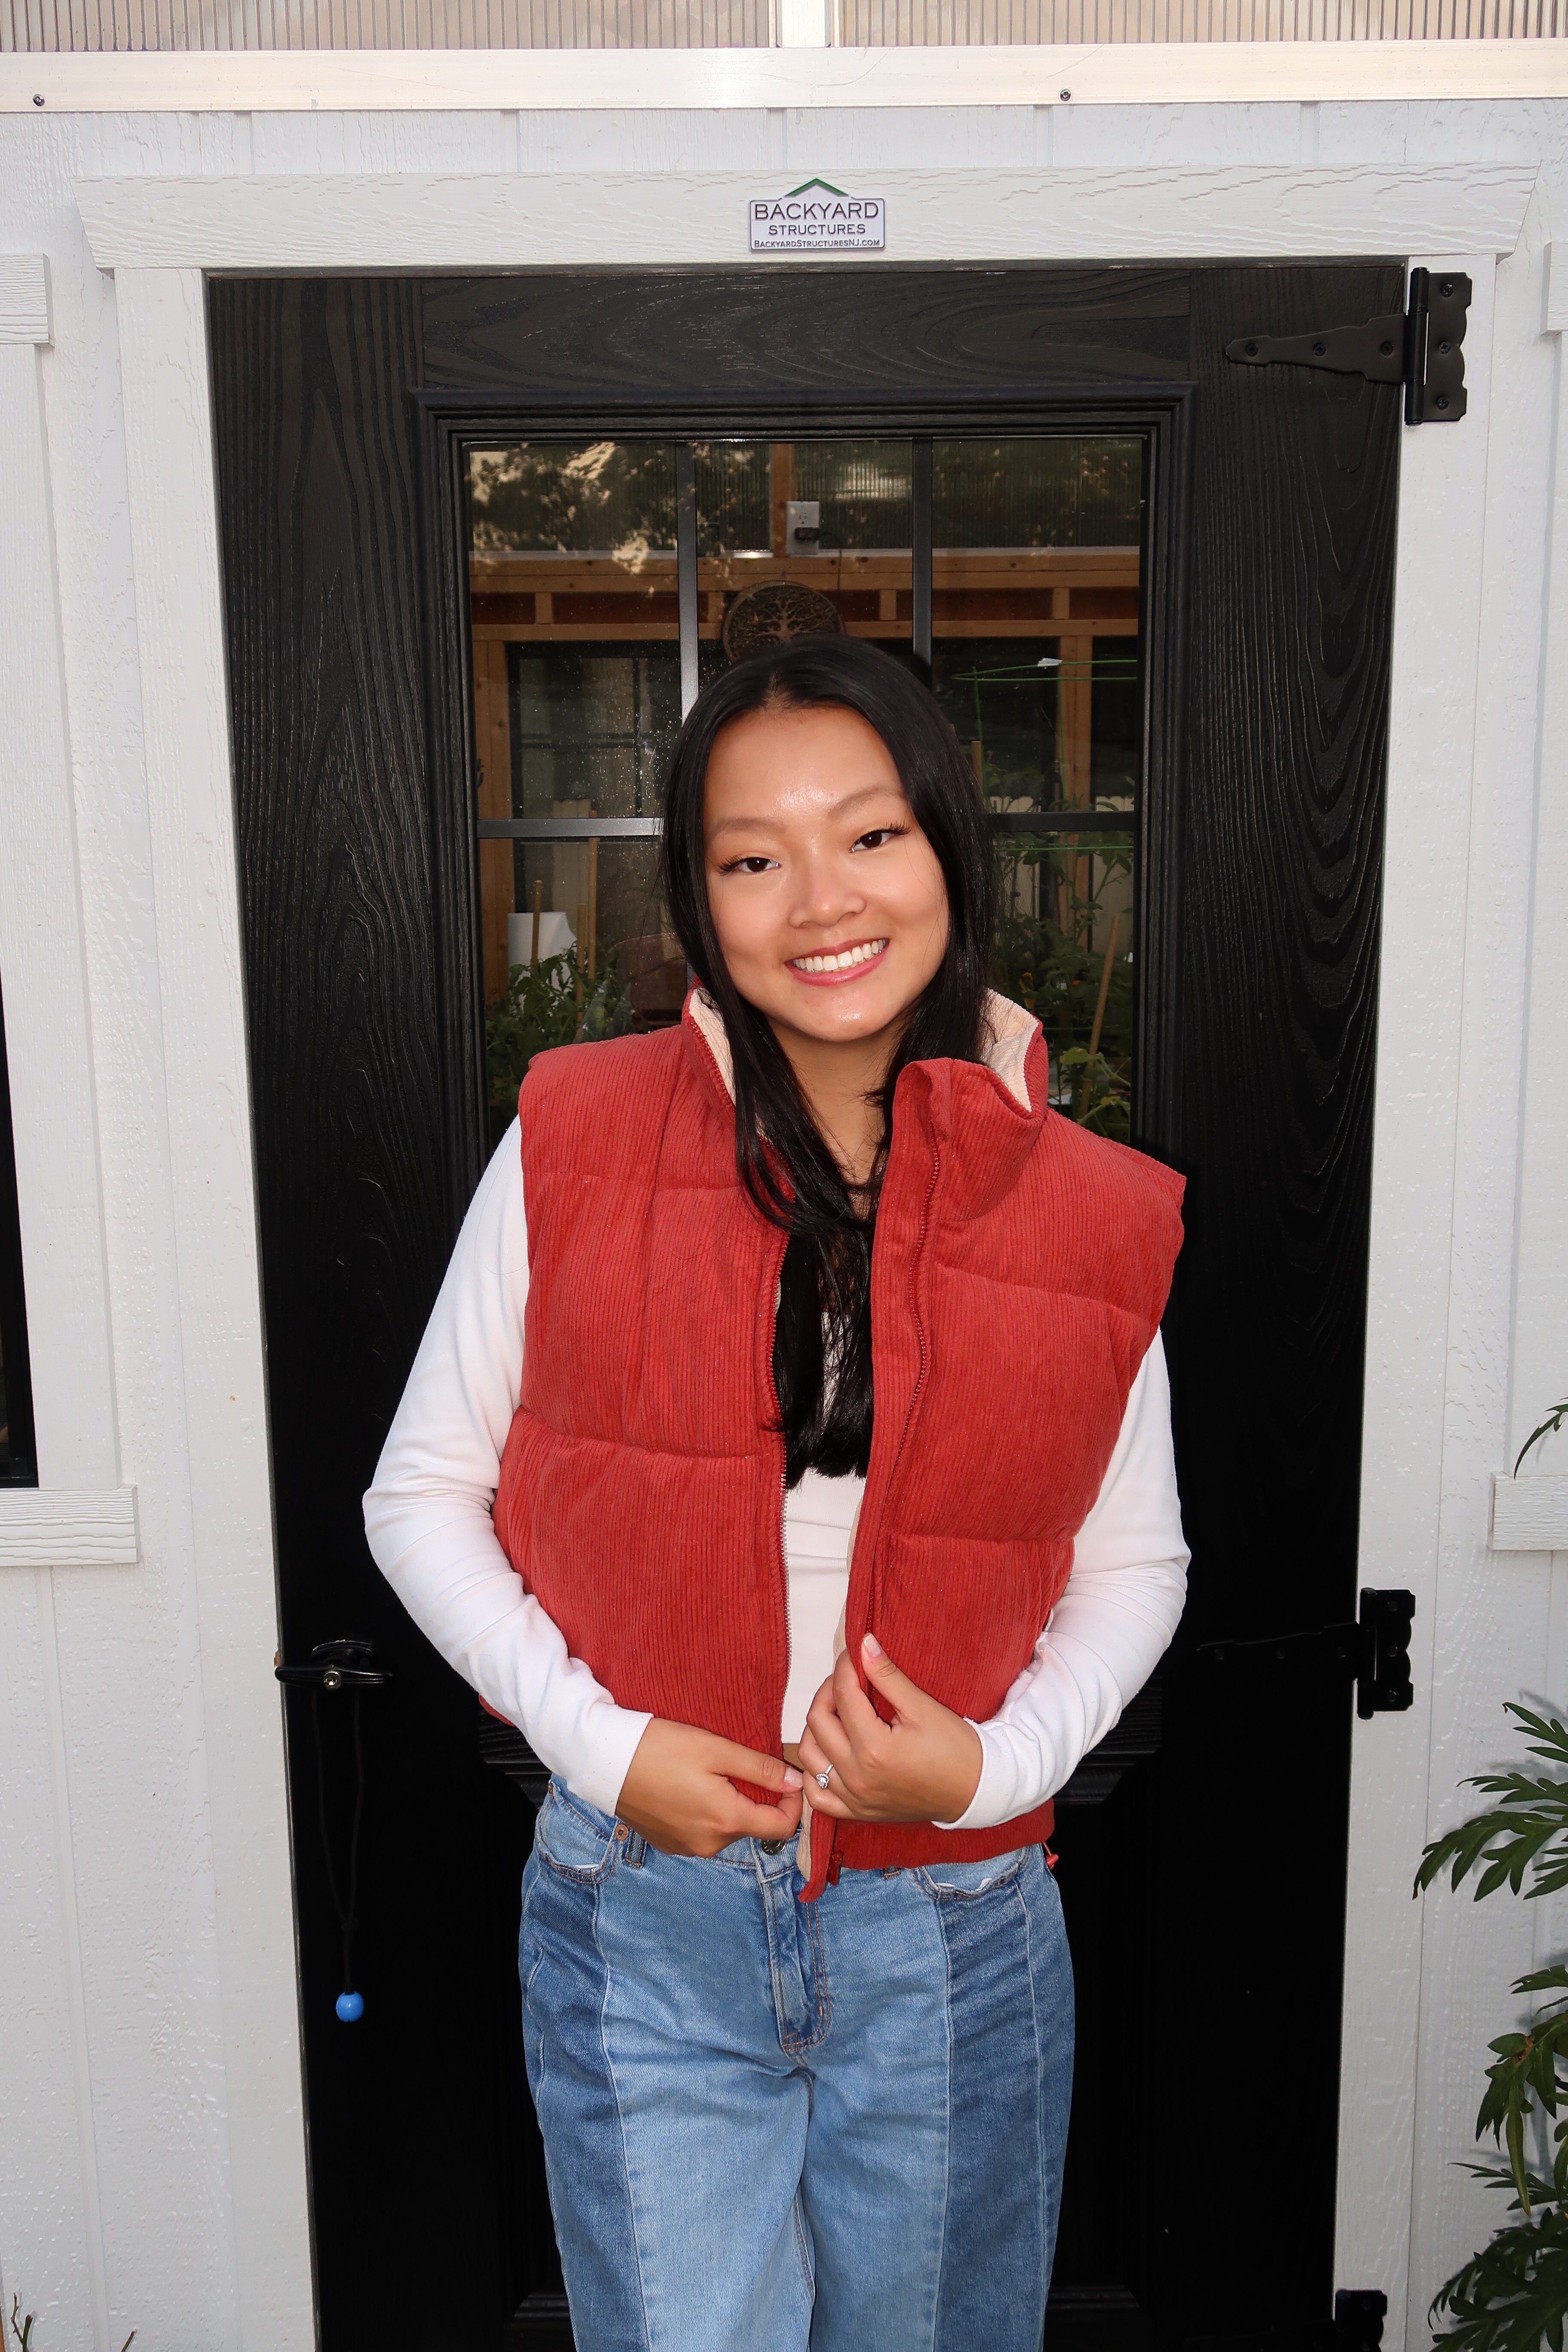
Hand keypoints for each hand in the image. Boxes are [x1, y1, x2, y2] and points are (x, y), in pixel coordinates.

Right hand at [617, 1718, 804, 1857]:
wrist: (606, 1763)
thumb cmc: (661, 1749)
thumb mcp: (716, 1750)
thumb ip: (760, 1769)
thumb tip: (796, 1782)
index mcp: (726, 1821)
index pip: (782, 1827)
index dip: (793, 1803)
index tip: (786, 1778)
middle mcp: (709, 1844)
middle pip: (753, 1826)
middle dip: (756, 1798)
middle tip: (740, 1765)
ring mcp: (687, 1847)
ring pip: (727, 1828)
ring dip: (729, 1805)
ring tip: (709, 1773)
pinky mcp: (670, 1843)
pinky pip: (702, 1831)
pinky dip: (706, 1812)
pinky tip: (689, 1787)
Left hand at [797, 1635, 982, 1825]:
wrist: (974, 1791)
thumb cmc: (955, 1749)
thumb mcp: (923, 1707)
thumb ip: (888, 1676)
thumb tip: (863, 1644)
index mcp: (874, 1749)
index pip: (843, 1695)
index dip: (845, 1667)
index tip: (853, 1654)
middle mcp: (857, 1777)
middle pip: (818, 1722)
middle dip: (828, 1691)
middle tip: (848, 1680)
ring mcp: (855, 1798)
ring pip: (809, 1756)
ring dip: (817, 1727)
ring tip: (838, 1711)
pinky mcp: (857, 1812)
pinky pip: (817, 1794)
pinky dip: (814, 1772)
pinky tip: (827, 1752)